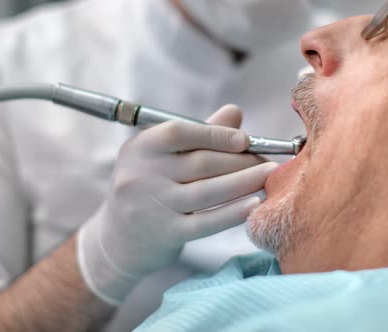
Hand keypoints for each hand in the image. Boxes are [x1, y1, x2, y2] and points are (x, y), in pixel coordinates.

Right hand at [77, 105, 277, 304]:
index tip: (246, 140)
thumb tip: (235, 113)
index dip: (216, 135)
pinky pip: (206, 222)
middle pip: (201, 164)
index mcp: (140, 147)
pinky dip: (233, 213)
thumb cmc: (150, 188)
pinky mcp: (165, 234)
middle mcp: (141, 174)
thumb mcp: (163, 157)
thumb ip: (198, 134)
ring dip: (245, 183)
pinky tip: (255, 205)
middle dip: (241, 161)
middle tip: (267, 161)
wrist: (119, 240)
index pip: (179, 133)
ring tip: (269, 177)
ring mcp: (151, 206)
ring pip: (208, 192)